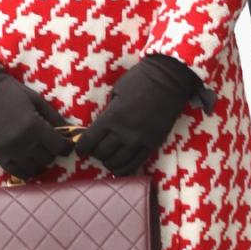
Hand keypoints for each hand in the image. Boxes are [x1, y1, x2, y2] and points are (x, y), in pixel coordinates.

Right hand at [0, 61, 72, 179]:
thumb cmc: (10, 92)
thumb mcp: (36, 100)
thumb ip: (54, 117)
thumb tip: (72, 131)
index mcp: (34, 126)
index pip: (60, 147)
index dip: (66, 146)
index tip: (66, 143)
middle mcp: (22, 141)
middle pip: (48, 158)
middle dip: (52, 152)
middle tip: (50, 144)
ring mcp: (8, 150)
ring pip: (34, 168)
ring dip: (39, 161)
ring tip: (38, 151)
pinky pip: (16, 172)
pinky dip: (25, 169)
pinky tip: (28, 160)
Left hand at [75, 55, 201, 174]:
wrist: (170, 79)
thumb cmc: (140, 79)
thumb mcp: (116, 91)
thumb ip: (108, 111)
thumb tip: (101, 127)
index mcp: (111, 117)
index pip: (89, 140)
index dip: (81, 147)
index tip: (80, 149)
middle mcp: (124, 132)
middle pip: (101, 153)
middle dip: (95, 153)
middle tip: (95, 150)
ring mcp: (139, 140)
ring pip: (117, 162)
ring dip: (109, 162)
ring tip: (108, 158)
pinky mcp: (153, 145)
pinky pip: (135, 164)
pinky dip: (124, 170)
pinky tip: (118, 169)